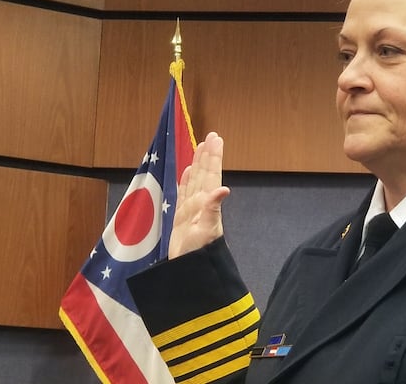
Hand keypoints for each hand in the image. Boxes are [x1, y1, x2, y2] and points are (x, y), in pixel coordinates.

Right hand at [168, 132, 230, 258]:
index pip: (211, 174)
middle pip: (204, 173)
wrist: (190, 269)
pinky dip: (185, 180)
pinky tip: (187, 171)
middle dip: (207, 155)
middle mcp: (201, 202)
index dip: (213, 157)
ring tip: (201, 147)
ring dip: (198, 164)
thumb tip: (224, 189)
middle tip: (212, 136)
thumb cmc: (199, 251)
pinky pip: (183, 193)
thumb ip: (213, 208)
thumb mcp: (207, 229)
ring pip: (195, 180)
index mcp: (207, 202)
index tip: (216, 139)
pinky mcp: (182, 216)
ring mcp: (191, 209)